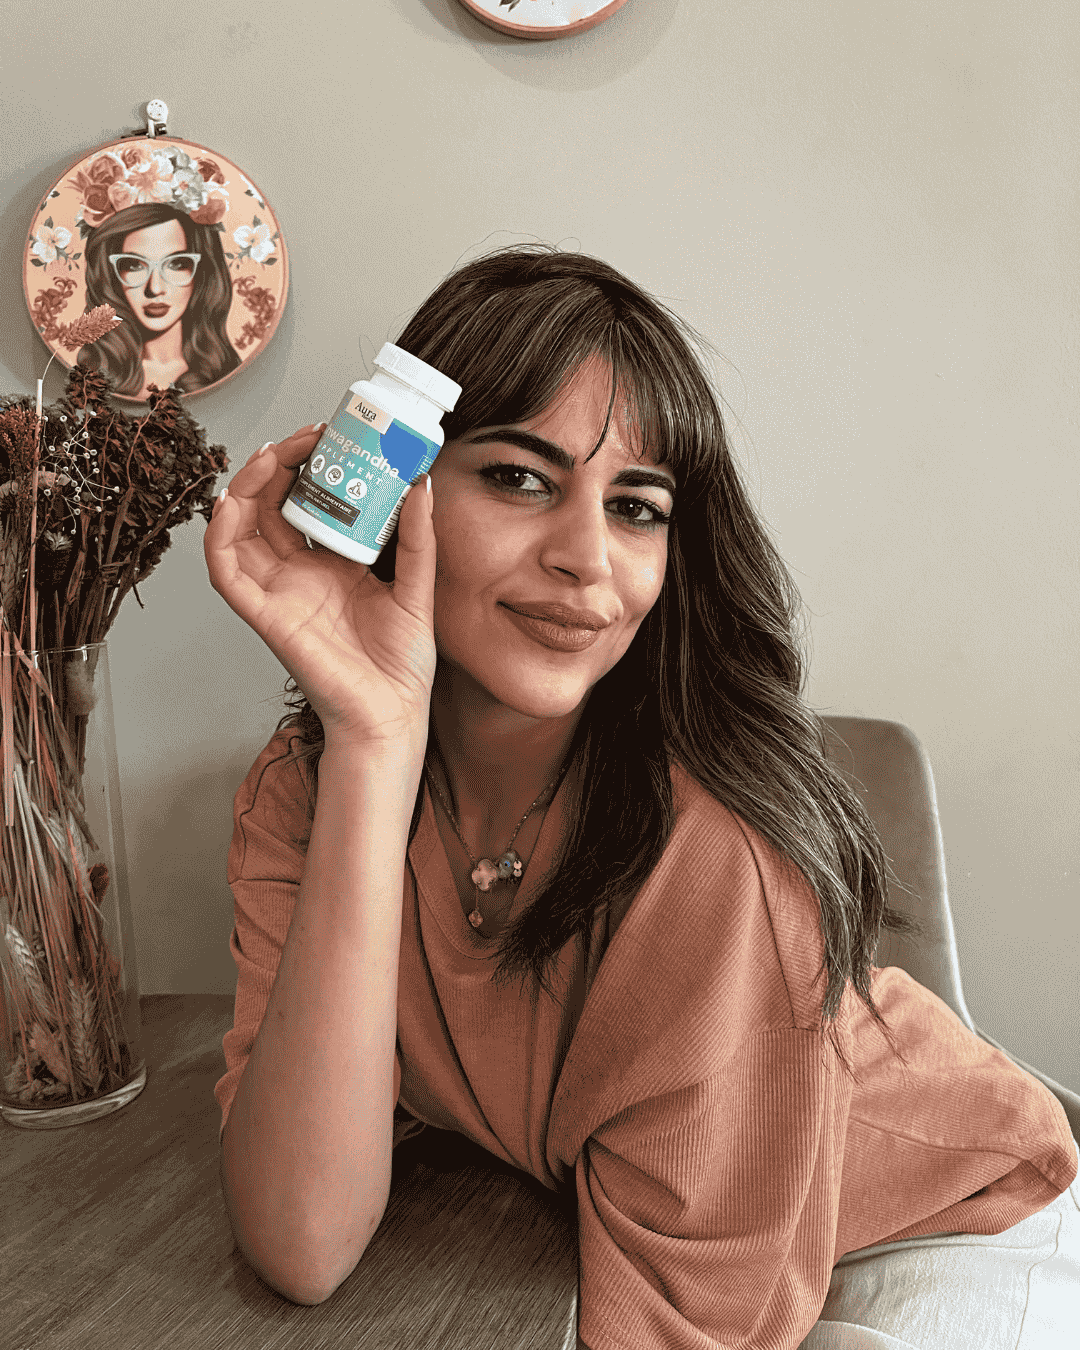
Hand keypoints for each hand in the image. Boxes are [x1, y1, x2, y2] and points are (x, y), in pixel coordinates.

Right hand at [203, 423, 437, 750]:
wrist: (393, 716)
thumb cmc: (401, 665)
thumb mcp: (419, 589)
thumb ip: (419, 538)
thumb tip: (421, 482)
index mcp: (331, 565)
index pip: (307, 502)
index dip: (310, 466)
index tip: (331, 435)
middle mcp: (298, 574)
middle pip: (270, 505)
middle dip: (280, 463)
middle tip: (306, 435)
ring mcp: (278, 593)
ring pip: (240, 528)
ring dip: (247, 486)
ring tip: (272, 454)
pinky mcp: (265, 616)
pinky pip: (226, 572)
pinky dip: (220, 535)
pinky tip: (233, 502)